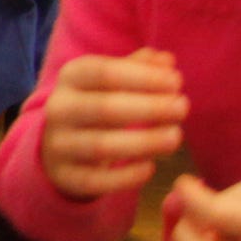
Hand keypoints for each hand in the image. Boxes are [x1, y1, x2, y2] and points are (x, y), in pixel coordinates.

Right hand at [41, 48, 185, 202]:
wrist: (57, 148)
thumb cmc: (96, 107)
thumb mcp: (109, 82)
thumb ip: (137, 69)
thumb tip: (166, 60)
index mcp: (70, 79)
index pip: (102, 72)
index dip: (142, 76)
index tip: (176, 82)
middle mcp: (59, 109)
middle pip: (104, 108)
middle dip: (149, 108)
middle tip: (183, 107)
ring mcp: (60, 145)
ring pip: (102, 146)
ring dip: (145, 141)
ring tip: (176, 137)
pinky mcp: (68, 176)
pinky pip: (98, 180)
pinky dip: (128, 175)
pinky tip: (151, 167)